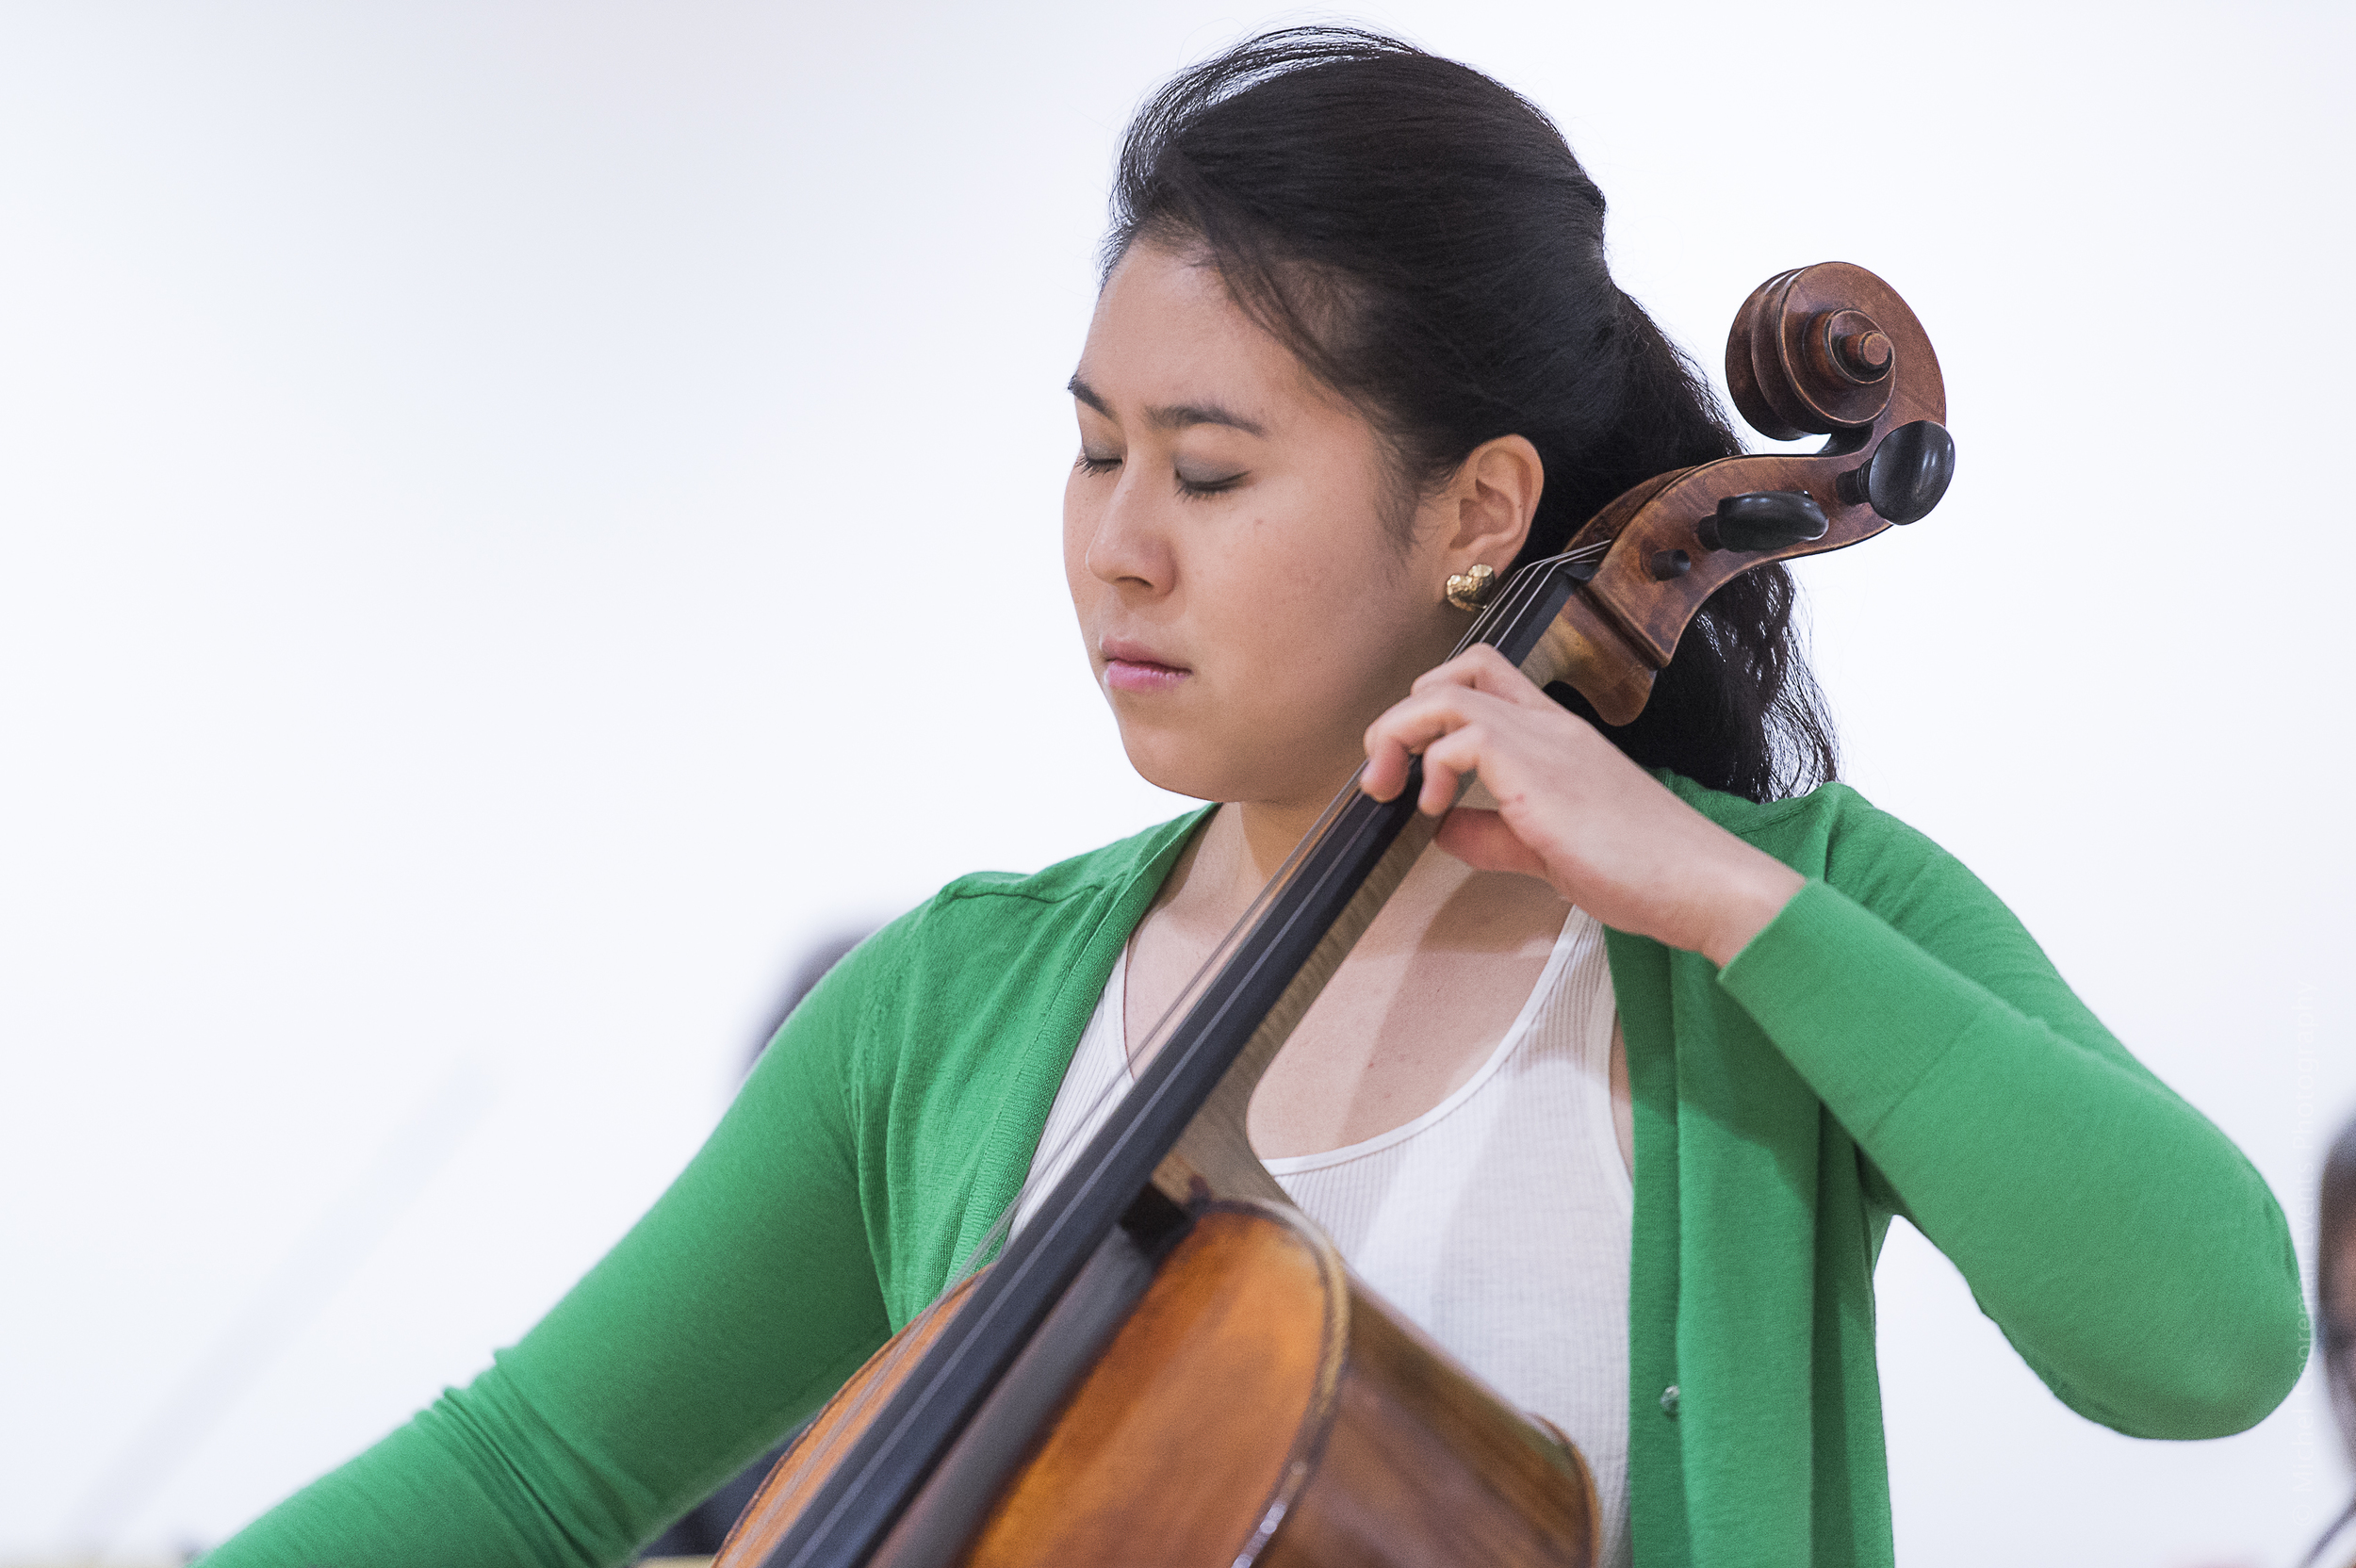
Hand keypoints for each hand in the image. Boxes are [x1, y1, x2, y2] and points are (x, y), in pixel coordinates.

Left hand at [1360, 645, 1803, 965]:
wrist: (1703, 885)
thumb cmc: (1646, 870)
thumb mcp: (1548, 848)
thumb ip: (1491, 835)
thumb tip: (1441, 830)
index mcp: (1557, 737)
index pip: (1486, 677)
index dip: (1433, 701)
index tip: (1411, 759)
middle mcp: (1550, 728)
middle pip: (1456, 671)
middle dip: (1400, 716)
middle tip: (1382, 773)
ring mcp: (1547, 743)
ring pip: (1446, 694)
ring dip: (1400, 735)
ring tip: (1392, 788)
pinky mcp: (1541, 772)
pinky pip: (1464, 735)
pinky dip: (1432, 767)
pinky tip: (1436, 808)